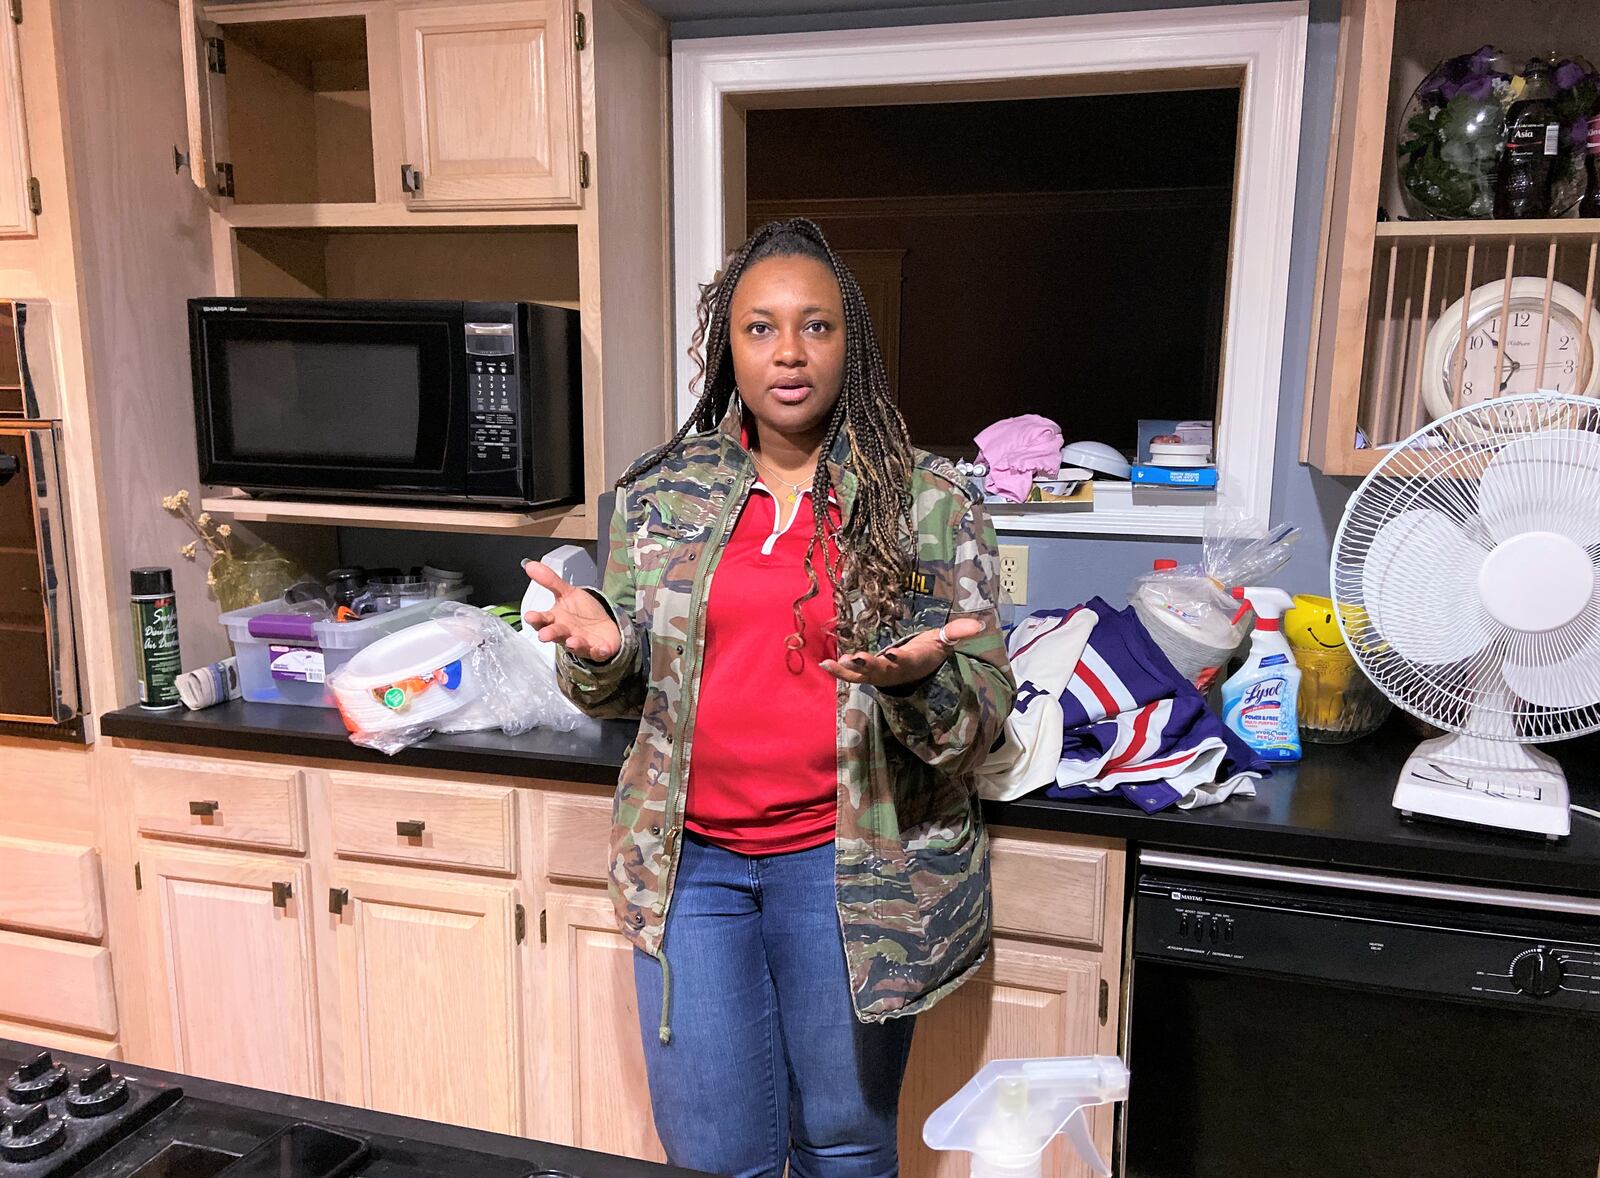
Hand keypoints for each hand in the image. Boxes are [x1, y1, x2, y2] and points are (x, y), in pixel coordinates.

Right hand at [522, 560, 622, 661]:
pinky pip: (598, 652)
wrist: (604, 627)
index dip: (536, 618)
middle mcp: (566, 633)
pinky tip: (601, 648)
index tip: (530, 616)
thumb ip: (550, 580)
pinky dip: (600, 651)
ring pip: (575, 645)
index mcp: (556, 619)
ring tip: (571, 641)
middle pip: (556, 634)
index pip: (542, 620)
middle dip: (550, 634)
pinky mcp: (598, 649)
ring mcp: (582, 643)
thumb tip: (529, 565)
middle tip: (545, 635)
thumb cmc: (582, 613)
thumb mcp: (567, 593)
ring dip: (573, 643)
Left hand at [820, 617, 984, 688]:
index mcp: (912, 660)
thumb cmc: (928, 651)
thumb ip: (956, 632)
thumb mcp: (943, 641)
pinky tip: (824, 664)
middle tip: (857, 659)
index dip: (898, 658)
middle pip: (881, 669)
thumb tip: (978, 624)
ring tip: (837, 662)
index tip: (890, 654)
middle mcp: (894, 670)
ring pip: (864, 675)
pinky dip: (838, 671)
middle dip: (869, 664)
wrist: (916, 672)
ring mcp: (879, 675)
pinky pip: (851, 675)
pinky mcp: (867, 675)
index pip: (906, 660)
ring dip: (851, 669)